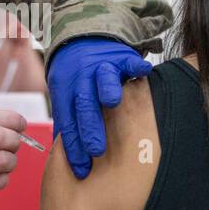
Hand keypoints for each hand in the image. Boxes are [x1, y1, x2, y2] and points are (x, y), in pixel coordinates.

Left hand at [47, 37, 150, 178]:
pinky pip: (128, 60)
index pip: (68, 123)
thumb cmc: (76, 78)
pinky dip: (136, 65)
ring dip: (106, 89)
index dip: (73, 147)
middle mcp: (80, 79)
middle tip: (96, 151)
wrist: (82, 39)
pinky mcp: (120, 56)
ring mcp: (100, 66)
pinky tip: (144, 71)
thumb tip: (64, 159)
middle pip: (83, 104)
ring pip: (102, 78)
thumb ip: (68, 122)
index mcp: (64, 93)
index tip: (81, 169)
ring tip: (112, 102)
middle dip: (89, 127)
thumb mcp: (65, 96)